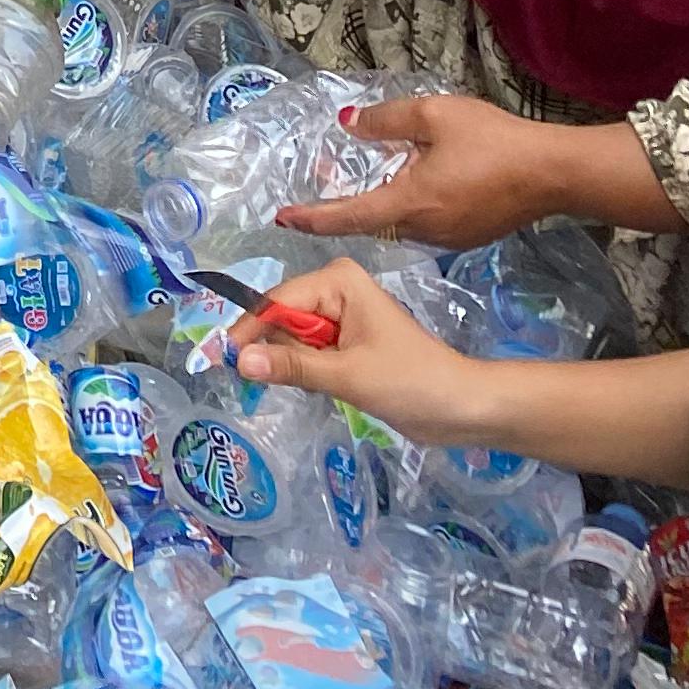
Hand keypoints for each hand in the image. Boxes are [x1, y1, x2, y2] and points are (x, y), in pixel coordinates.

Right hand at [224, 260, 486, 441]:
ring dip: (290, 365)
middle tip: (255, 383)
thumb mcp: (348, 376)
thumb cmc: (412, 383)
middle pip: (281, 319)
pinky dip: (306, 371)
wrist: (464, 407)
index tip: (224, 362)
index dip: (249, 332)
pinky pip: (310, 352)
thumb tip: (239, 361)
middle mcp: (336, 290)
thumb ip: (293, 367)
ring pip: (293, 339)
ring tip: (294, 388)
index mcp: (337, 281)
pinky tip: (314, 389)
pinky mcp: (348, 343)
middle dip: (270, 351)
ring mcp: (342, 317)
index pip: (276, 302)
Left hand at [278, 93, 563, 250]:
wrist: (552, 172)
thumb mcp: (433, 115)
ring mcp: (448, 239)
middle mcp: (425, 230)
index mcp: (411, 203)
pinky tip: (409, 182)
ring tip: (359, 179)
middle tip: (319, 186)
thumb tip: (349, 124)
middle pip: (372, 223)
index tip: (283, 218)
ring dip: (375, 206)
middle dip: (342, 209)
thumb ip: (386, 120)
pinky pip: (422, 224)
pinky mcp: (467, 236)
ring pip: (398, 224)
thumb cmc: (492, 140)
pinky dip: (404, 206)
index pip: (349, 217)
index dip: (313, 218)